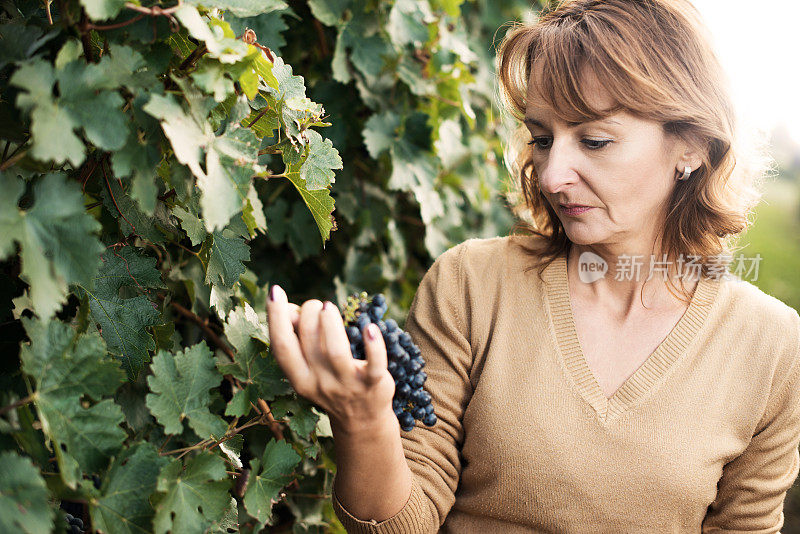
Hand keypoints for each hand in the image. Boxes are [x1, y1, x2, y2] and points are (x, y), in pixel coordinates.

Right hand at [266, 284, 396, 433]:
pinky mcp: (374, 384)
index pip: (281, 347)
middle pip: (308, 342)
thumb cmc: (331, 382)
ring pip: (335, 352)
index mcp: (299, 379)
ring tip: (328, 307)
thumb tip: (291, 309)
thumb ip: (299, 340)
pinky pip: (375, 364)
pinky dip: (374, 345)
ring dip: (330, 323)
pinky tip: (370, 328)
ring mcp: (347, 384)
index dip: (275, 318)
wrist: (362, 420)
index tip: (275, 291)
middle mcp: (320, 383)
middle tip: (318, 305)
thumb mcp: (309, 368)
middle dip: (309, 313)